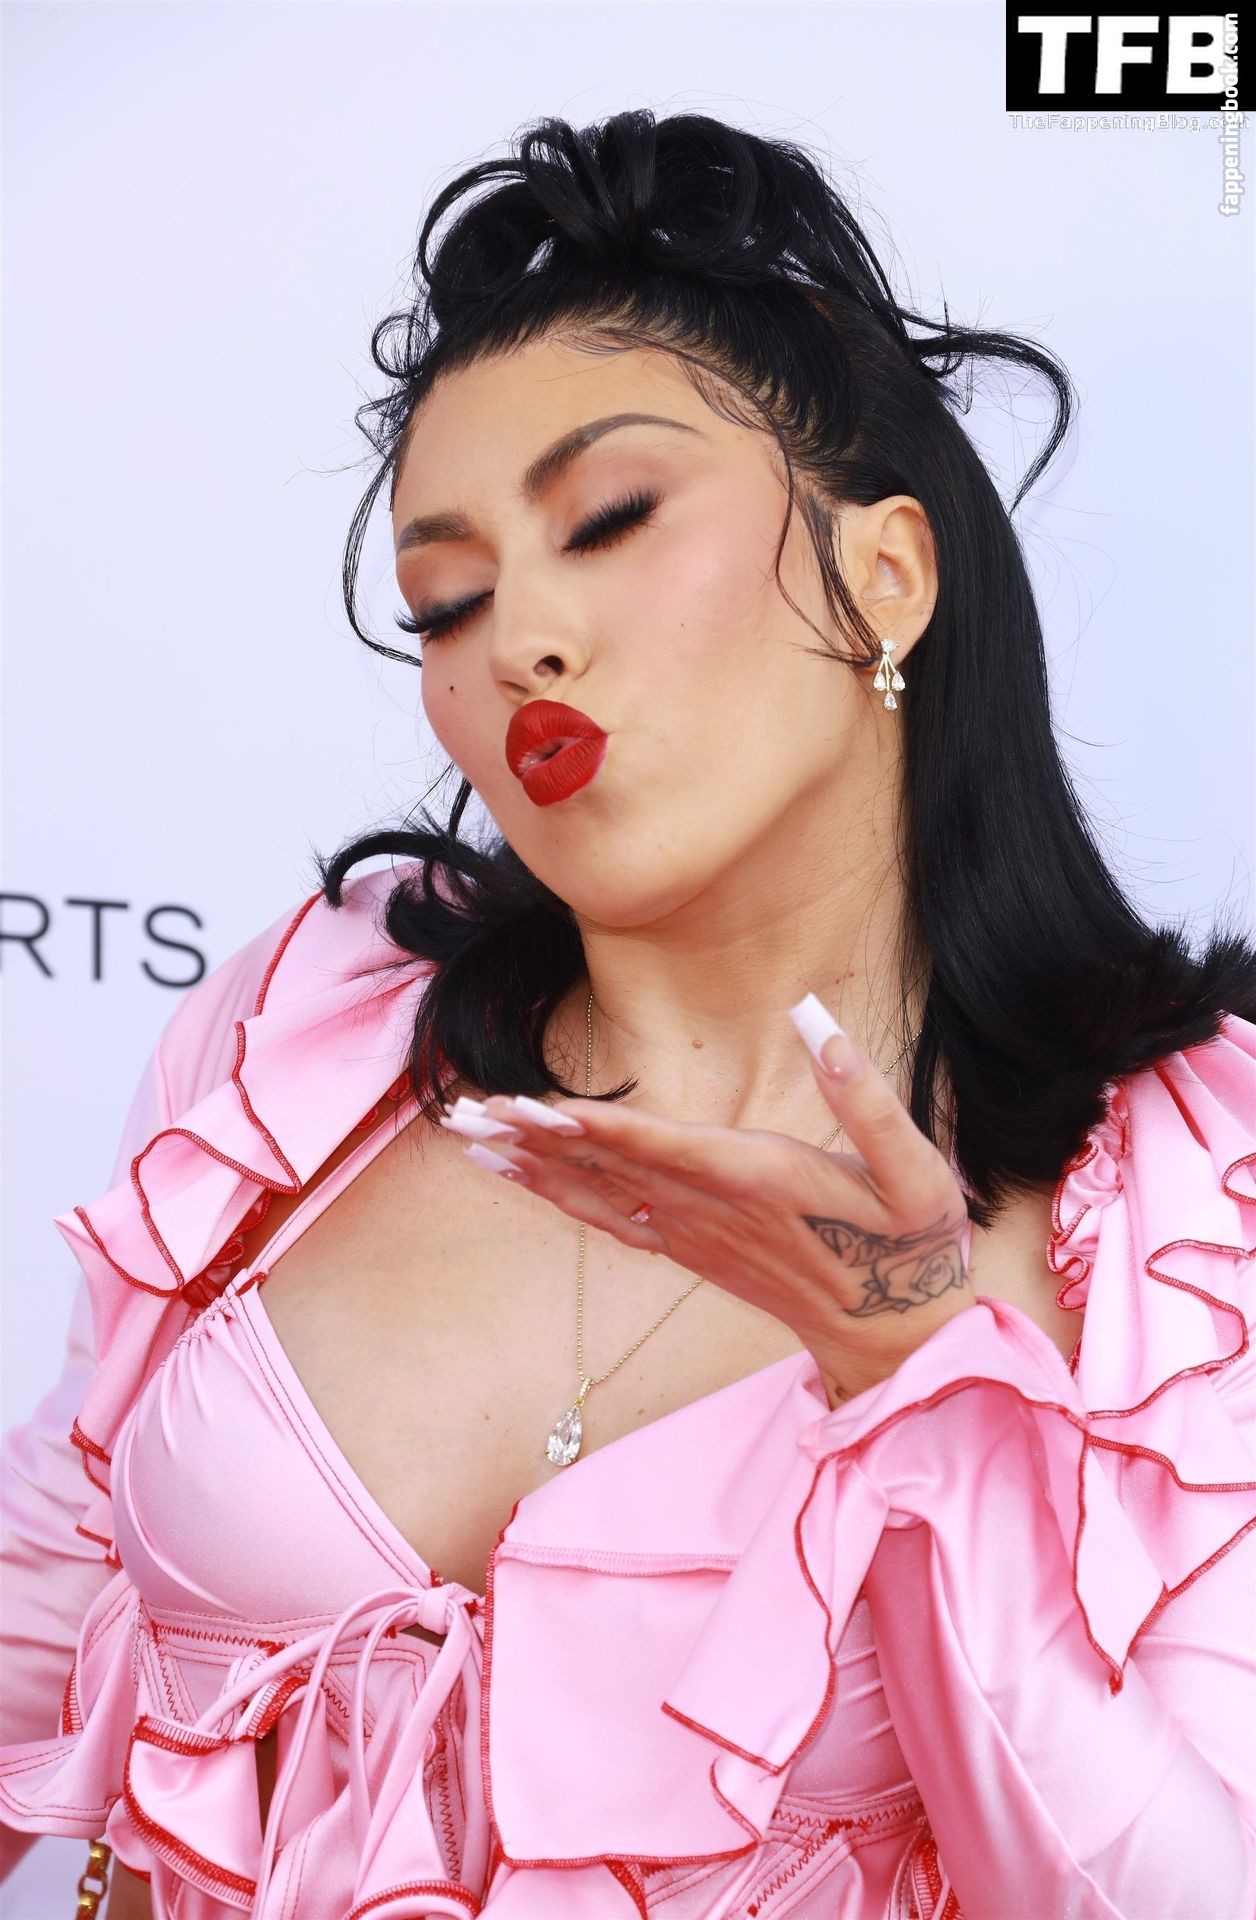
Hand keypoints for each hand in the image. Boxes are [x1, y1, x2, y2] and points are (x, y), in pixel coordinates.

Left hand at [459, 997, 974, 1405]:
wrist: (896, 1336)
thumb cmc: (911, 1246)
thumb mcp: (916, 1172)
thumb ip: (868, 1095)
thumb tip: (817, 1015)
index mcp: (757, 1180)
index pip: (657, 1146)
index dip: (590, 1126)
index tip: (531, 1107)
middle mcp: (710, 1210)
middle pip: (607, 1168)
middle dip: (532, 1140)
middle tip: (463, 1115)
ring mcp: (694, 1235)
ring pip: (598, 1195)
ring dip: (531, 1166)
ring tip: (469, 1140)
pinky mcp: (690, 1249)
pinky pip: (611, 1219)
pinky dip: (560, 1194)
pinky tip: (522, 1176)